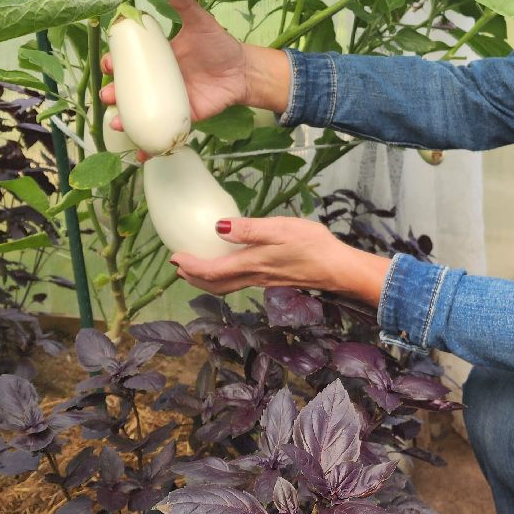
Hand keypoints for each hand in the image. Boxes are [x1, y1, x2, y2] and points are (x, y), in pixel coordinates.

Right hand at [100, 0, 249, 131]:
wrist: (243, 71)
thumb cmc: (219, 45)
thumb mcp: (199, 22)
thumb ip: (184, 3)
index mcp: (157, 58)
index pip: (128, 62)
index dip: (114, 64)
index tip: (107, 64)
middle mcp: (158, 82)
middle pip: (129, 90)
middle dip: (114, 95)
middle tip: (109, 94)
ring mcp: (168, 102)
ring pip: (140, 114)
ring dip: (126, 121)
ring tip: (119, 123)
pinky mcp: (182, 119)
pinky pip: (162, 133)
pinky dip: (150, 146)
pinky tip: (141, 154)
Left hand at [171, 216, 392, 304]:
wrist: (339, 269)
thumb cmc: (313, 246)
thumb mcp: (281, 229)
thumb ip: (249, 229)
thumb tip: (218, 228)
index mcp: (251, 264)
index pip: (212, 271)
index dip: (190, 266)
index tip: (174, 257)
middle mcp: (253, 276)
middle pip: (215, 284)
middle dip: (194, 277)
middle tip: (179, 266)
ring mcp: (263, 280)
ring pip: (226, 285)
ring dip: (207, 278)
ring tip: (196, 268)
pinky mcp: (273, 278)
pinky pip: (239, 281)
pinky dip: (224, 276)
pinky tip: (230, 265)